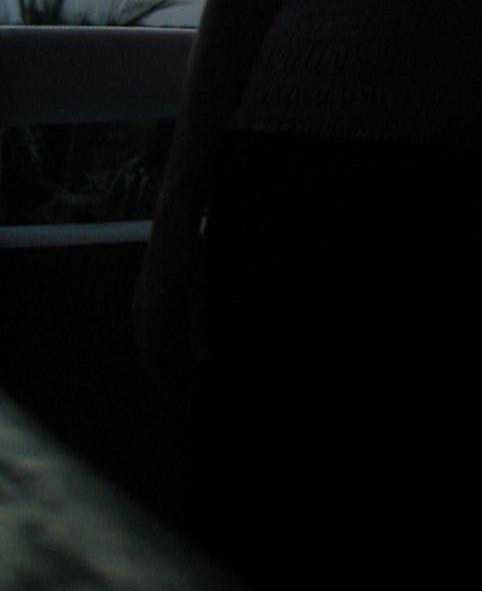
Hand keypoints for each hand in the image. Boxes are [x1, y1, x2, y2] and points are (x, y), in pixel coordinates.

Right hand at [133, 228, 209, 397]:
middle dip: (158, 372)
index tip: (171, 397)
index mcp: (152, 315)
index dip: (160, 380)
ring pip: (142, 337)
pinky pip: (143, 324)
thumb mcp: (200, 293)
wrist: (172, 224)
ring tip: (171, 367)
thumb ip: (200, 325)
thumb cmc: (189, 256)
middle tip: (174, 389)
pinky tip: (168, 337)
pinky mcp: (143, 288)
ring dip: (155, 355)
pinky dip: (153, 339)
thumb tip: (203, 357)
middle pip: (144, 351)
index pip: (151, 358)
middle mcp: (139, 310)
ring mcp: (138, 298)